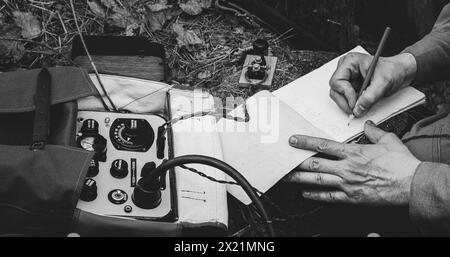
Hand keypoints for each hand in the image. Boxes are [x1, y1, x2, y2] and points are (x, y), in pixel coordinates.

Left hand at [286, 120, 420, 205]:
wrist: (412, 184)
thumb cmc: (401, 163)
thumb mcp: (388, 140)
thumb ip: (374, 131)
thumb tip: (367, 124)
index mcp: (353, 152)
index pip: (323, 145)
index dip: (305, 142)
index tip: (293, 140)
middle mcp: (347, 167)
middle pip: (315, 164)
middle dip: (296, 162)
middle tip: (283, 160)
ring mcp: (347, 184)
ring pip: (318, 180)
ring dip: (300, 179)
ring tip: (287, 177)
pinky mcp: (351, 197)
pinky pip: (328, 197)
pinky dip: (315, 195)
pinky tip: (305, 192)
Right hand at [329, 52, 416, 116]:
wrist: (400, 72)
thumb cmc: (392, 70)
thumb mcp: (383, 83)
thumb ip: (370, 97)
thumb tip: (358, 109)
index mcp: (350, 62)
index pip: (337, 81)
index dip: (345, 94)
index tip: (355, 103)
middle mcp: (346, 69)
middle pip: (335, 90)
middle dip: (345, 101)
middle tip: (356, 110)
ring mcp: (347, 78)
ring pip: (338, 95)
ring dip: (348, 103)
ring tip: (361, 105)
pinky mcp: (350, 86)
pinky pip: (345, 98)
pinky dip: (352, 104)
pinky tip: (362, 102)